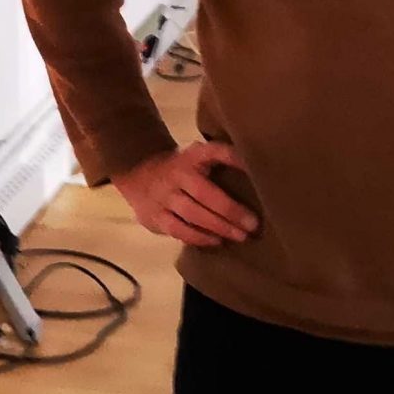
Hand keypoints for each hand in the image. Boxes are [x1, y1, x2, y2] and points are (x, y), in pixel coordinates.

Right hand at [114, 141, 258, 246]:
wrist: (137, 176)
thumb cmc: (181, 169)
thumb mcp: (197, 157)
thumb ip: (220, 160)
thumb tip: (256, 171)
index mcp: (190, 157)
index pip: (212, 152)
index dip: (233, 158)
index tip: (254, 169)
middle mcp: (175, 175)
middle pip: (204, 193)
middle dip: (230, 210)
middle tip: (253, 224)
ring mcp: (163, 197)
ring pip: (191, 214)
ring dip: (218, 227)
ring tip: (240, 236)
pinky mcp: (155, 217)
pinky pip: (178, 230)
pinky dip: (199, 238)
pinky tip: (216, 241)